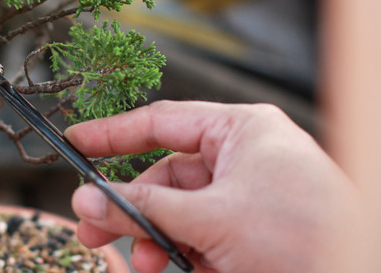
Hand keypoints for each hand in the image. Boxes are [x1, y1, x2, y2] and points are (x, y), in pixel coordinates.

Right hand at [66, 100, 357, 272]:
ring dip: (155, 238)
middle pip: (164, 175)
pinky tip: (178, 268)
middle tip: (92, 227)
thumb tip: (89, 198)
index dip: (113, 134)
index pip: (161, 122)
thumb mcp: (212, 218)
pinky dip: (182, 253)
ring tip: (143, 262)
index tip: (76, 143)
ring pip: (179, 211)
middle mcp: (242, 158)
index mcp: (240, 131)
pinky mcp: (250, 232)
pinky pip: (200, 235)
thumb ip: (144, 209)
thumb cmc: (306, 236)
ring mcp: (247, 197)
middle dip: (130, 206)